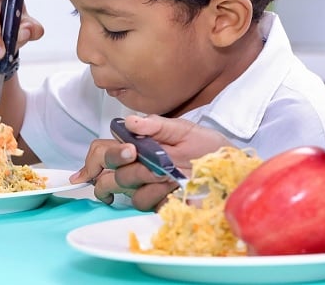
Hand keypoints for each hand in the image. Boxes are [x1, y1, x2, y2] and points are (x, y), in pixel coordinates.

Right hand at [71, 115, 231, 210]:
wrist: (229, 169)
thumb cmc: (207, 146)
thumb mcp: (184, 129)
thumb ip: (156, 126)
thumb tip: (129, 121)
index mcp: (136, 145)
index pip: (101, 151)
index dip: (95, 157)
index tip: (122, 151)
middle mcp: (135, 167)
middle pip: (104, 172)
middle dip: (118, 162)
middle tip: (136, 154)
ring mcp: (144, 187)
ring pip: (122, 188)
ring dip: (142, 177)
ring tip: (165, 171)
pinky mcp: (156, 204)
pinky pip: (142, 202)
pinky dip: (156, 193)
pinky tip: (172, 186)